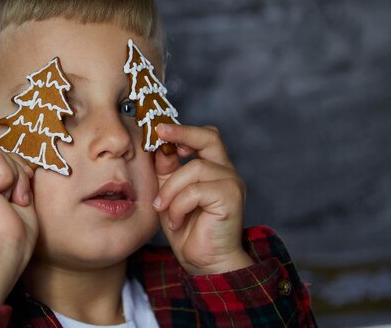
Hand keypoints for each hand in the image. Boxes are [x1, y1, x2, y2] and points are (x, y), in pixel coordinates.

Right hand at [0, 142, 37, 264]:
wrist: (1, 250)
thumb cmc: (13, 235)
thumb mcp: (17, 198)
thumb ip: (16, 177)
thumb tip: (25, 162)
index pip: (0, 158)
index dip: (18, 171)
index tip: (21, 197)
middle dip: (18, 172)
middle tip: (16, 200)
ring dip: (13, 176)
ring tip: (9, 200)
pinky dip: (7, 177)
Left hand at [153, 123, 252, 274]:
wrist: (204, 262)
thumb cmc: (187, 229)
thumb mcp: (169, 194)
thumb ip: (167, 171)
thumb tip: (160, 146)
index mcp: (212, 167)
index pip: (203, 137)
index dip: (182, 130)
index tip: (159, 128)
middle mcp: (226, 171)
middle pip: (209, 138)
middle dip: (183, 133)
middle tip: (160, 132)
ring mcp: (231, 182)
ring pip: (194, 169)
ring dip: (171, 190)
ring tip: (161, 208)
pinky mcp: (231, 197)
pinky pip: (196, 191)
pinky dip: (178, 205)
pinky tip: (175, 221)